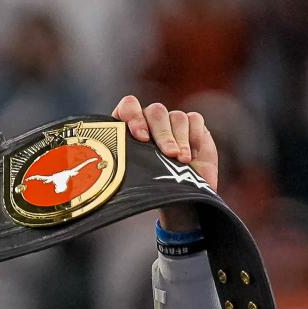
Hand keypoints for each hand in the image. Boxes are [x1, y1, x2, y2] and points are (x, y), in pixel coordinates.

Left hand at [112, 95, 217, 230]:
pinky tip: (192, 158)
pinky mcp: (192, 125)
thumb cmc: (150, 192)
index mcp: (128, 130)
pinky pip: (194, 120)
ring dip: (180, 139)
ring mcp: (171, 122)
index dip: (134, 116)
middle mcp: (149, 121)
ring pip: (176, 116)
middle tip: (169, 155)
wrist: (178, 201)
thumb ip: (125, 172)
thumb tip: (113, 176)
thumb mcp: (134, 183)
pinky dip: (194, 138)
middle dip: (163, 134)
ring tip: (182, 161)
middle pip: (155, 111)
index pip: (128, 106)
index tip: (142, 138)